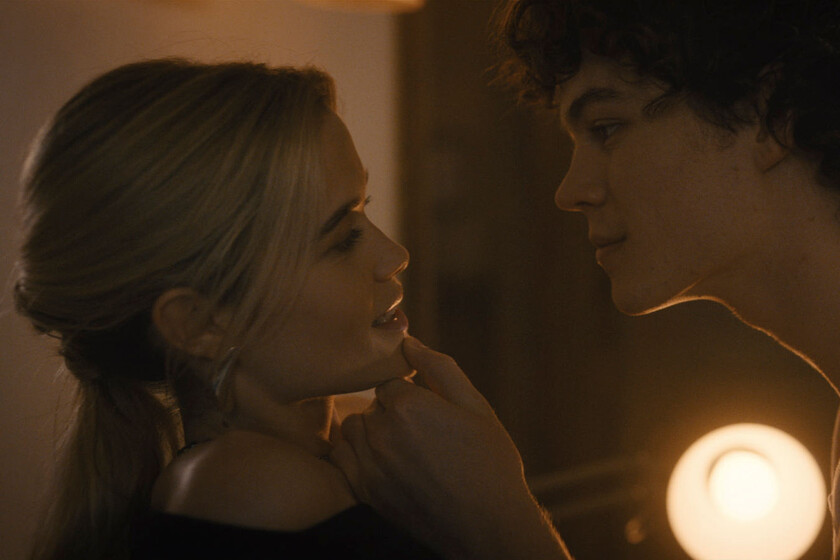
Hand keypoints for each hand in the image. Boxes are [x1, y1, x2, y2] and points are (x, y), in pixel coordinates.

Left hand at [330, 337, 570, 559]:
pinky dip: (354, 453)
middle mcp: (382, 432)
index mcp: (409, 405)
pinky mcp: (365, 491)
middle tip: (422, 432)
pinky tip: (381, 461)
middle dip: (392, 411)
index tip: (429, 411)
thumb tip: (409, 341)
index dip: (410, 394)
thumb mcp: (474, 406)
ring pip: (354, 428)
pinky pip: (341, 457)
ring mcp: (370, 464)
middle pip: (372, 404)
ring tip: (403, 447)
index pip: (389, 382)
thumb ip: (440, 368)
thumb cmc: (489, 461)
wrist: (489, 524)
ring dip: (372, 430)